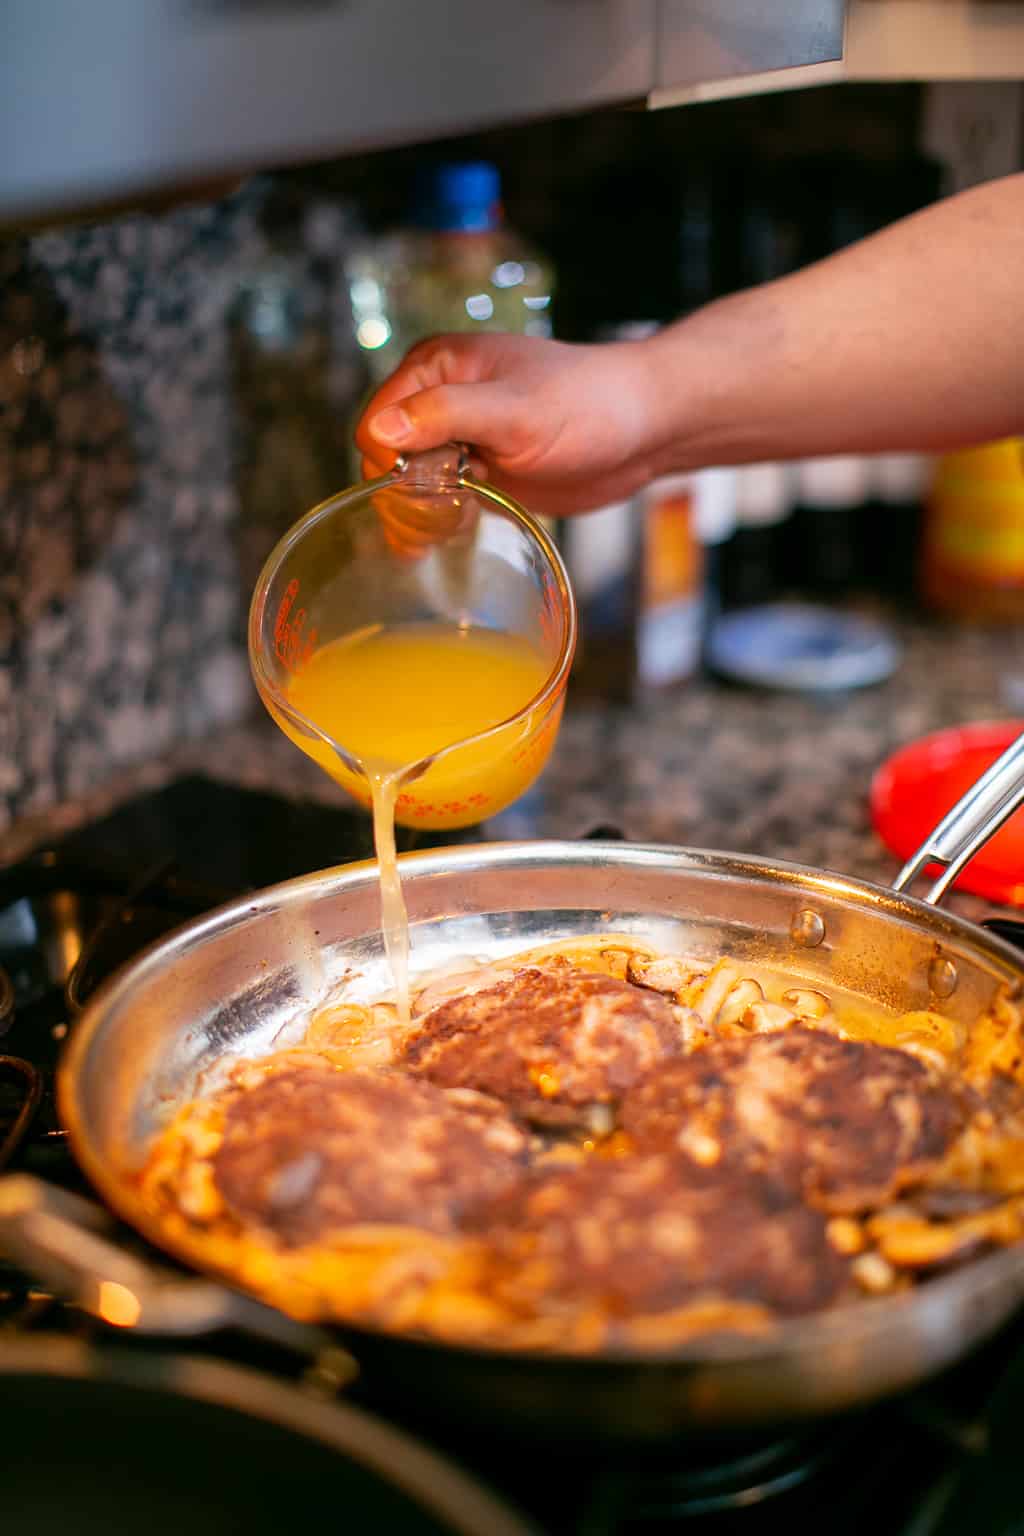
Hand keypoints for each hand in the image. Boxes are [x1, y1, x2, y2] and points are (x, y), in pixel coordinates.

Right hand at [355, 332, 663, 519]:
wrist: (644, 430)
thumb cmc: (589, 405)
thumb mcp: (515, 411)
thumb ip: (446, 415)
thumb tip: (379, 429)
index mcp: (435, 367)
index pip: (375, 422)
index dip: (391, 462)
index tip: (433, 484)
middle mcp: (438, 399)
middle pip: (384, 459)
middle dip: (404, 493)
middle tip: (449, 512)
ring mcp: (458, 438)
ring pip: (407, 484)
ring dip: (421, 512)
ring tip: (456, 521)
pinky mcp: (478, 472)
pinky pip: (437, 501)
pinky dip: (440, 520)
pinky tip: (461, 527)